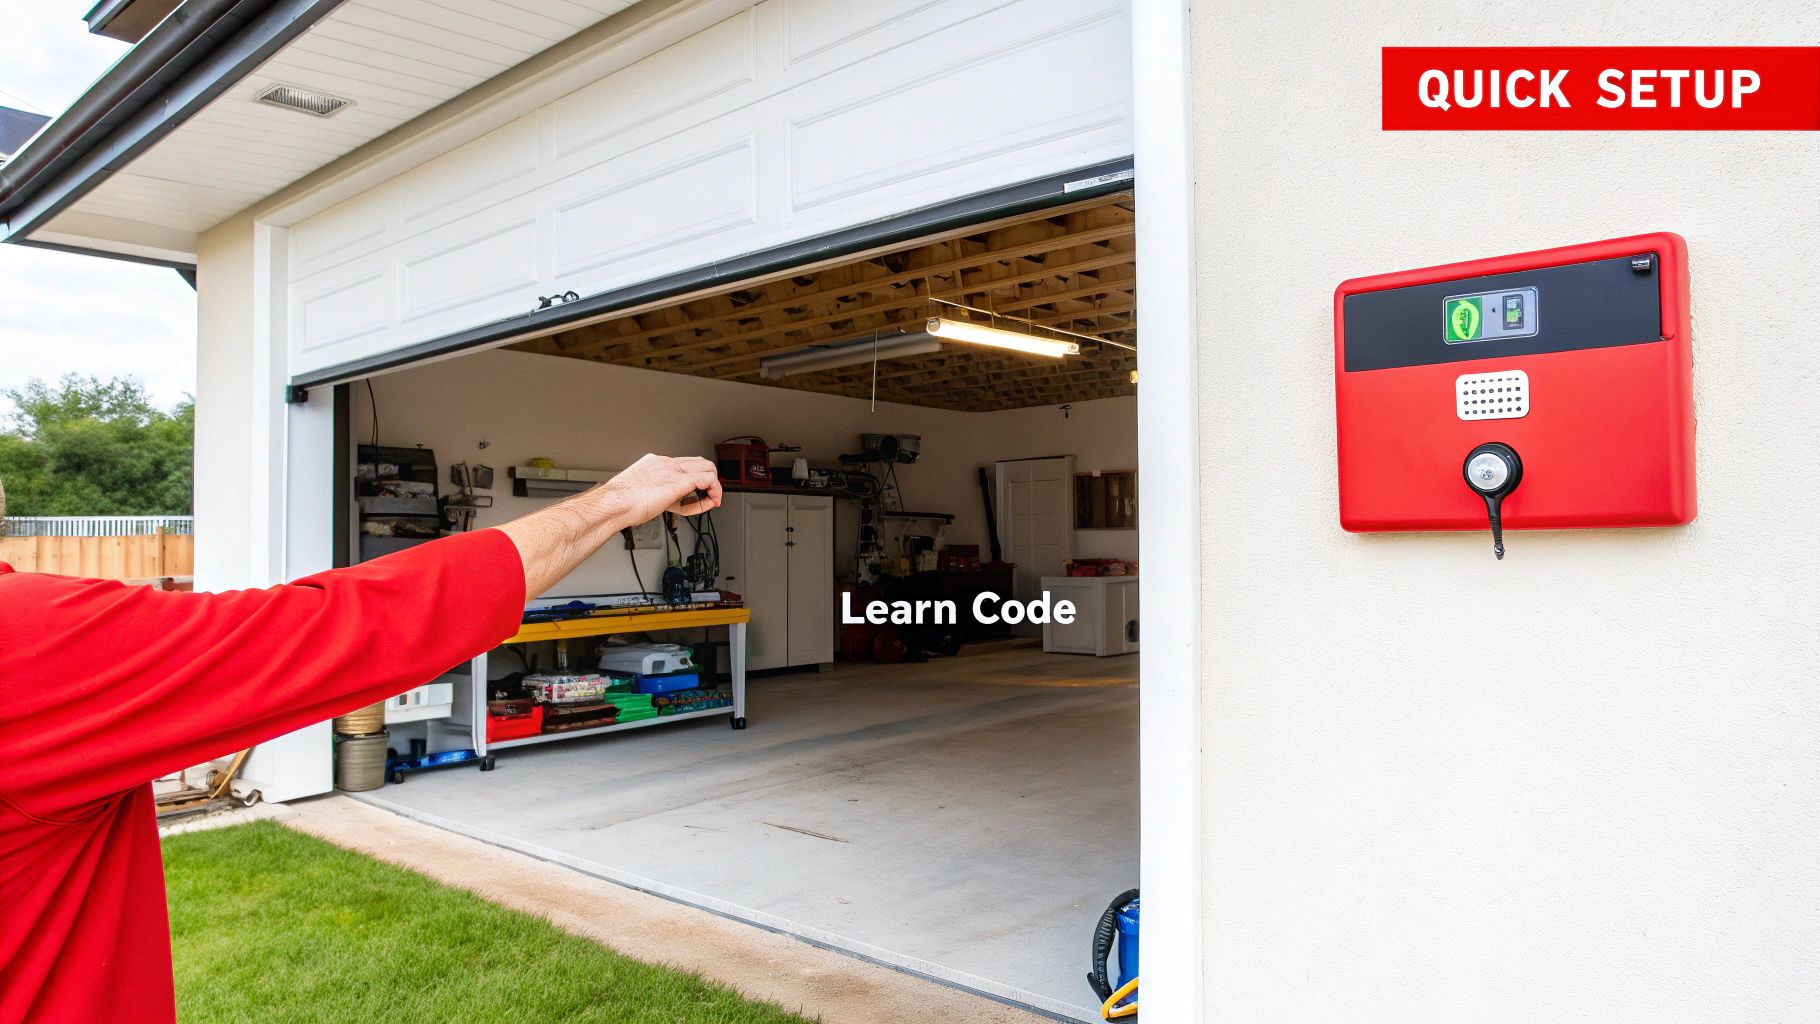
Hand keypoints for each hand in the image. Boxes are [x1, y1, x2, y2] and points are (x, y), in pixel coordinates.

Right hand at [601, 454, 722, 524]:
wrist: (614, 504)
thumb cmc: (621, 503)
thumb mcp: (640, 492)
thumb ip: (655, 494)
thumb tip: (660, 503)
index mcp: (655, 463)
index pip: (684, 465)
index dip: (696, 478)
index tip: (698, 492)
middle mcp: (666, 463)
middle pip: (699, 463)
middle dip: (709, 479)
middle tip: (710, 495)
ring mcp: (673, 471)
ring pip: (707, 468)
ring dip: (714, 485)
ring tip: (713, 499)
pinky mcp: (679, 482)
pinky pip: (707, 480)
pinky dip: (714, 490)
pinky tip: (711, 501)